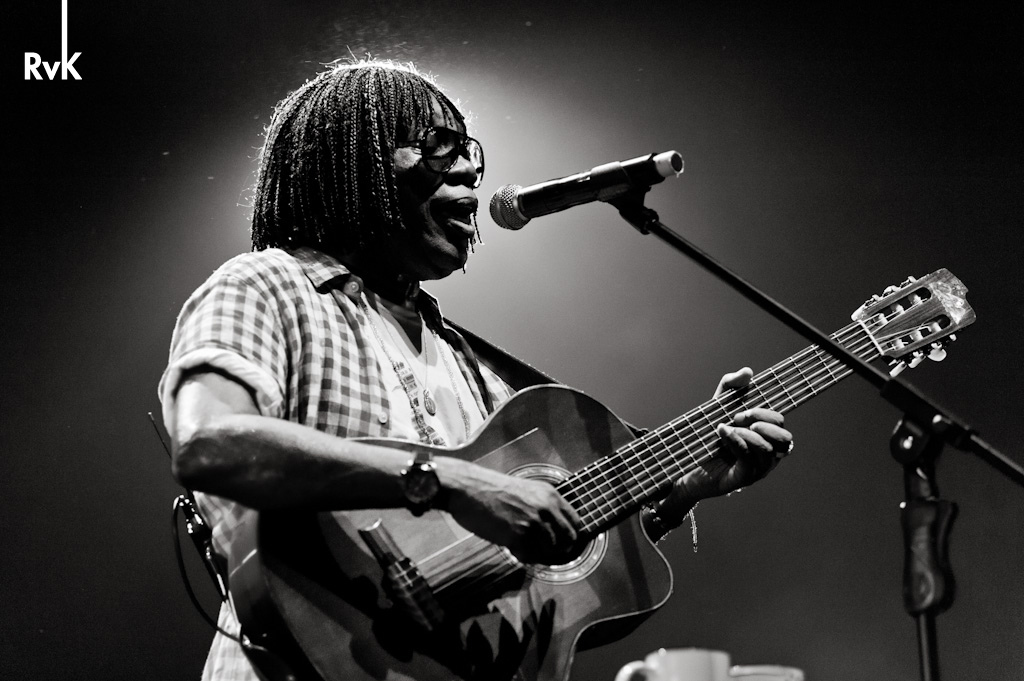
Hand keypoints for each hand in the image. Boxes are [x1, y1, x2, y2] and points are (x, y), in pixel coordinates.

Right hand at [437, 458, 582, 564]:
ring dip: (539, 554)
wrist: (469, 488)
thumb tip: (554, 529)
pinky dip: (523, 557)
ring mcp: (533, 523)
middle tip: (545, 552)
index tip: (564, 544)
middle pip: (567, 540)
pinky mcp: (518, 536)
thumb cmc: (492, 489)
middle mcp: (546, 509)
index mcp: (550, 495)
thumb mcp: (526, 490)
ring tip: (524, 548)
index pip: (575, 523)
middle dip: (558, 550)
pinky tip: (514, 548)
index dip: (571, 537)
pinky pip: (529, 556)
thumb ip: (543, 506)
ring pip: (549, 551)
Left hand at [656, 367, 792, 522]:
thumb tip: (748, 371)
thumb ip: (731, 387)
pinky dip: (736, 441)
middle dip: (763, 423)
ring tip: (726, 427)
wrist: (686, 465)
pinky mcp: (743, 479)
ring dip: (747, 434)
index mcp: (765, 438)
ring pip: (768, 450)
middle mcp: (767, 455)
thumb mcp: (717, 407)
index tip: (741, 410)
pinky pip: (749, 461)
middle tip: (738, 418)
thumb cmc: (707, 438)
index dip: (764, 413)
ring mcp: (757, 469)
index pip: (780, 423)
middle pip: (785, 439)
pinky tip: (722, 432)